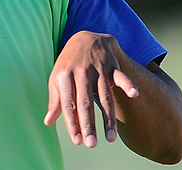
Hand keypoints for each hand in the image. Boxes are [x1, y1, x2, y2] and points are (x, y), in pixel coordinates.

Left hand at [44, 31, 138, 147]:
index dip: (72, 122)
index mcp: (64, 75)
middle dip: (88, 124)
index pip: (68, 103)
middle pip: (85, 102)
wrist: (85, 37)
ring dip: (108, 118)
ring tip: (110, 139)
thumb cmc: (68, 63)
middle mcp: (81, 72)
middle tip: (91, 144)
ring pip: (104, 96)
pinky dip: (128, 84)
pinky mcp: (112, 66)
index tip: (77, 140)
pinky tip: (134, 94)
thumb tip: (48, 122)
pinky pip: (121, 76)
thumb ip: (55, 100)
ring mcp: (98, 69)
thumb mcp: (57, 77)